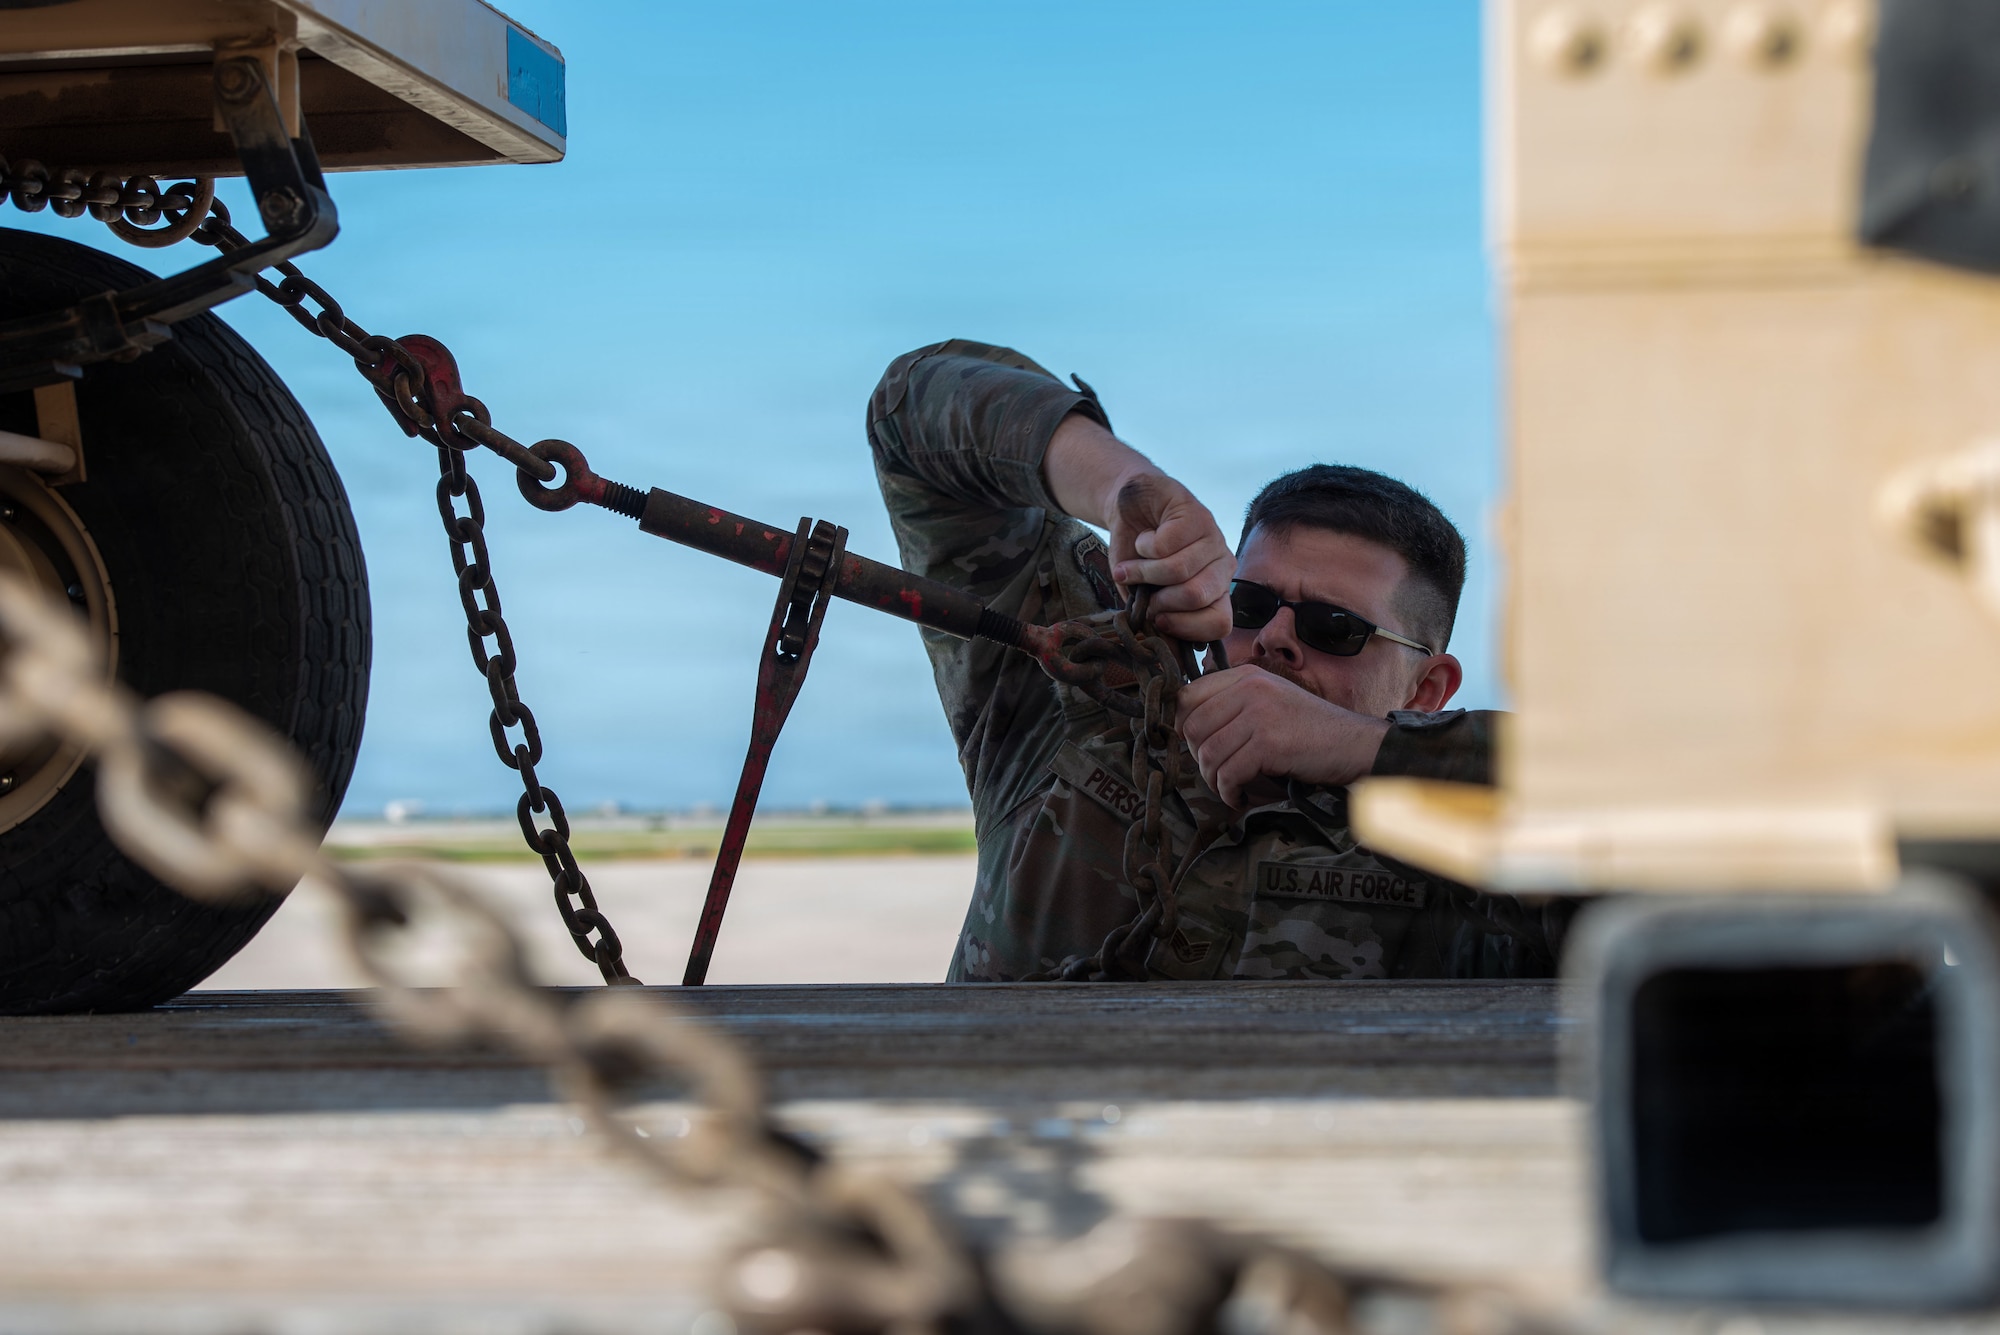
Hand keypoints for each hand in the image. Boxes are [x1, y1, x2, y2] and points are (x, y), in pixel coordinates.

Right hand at [1042, 413, 1231, 641]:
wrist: (1129, 510)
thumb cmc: (1137, 557)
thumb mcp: (1142, 593)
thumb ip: (1153, 615)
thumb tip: (1159, 644)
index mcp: (1216, 592)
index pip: (1220, 623)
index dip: (1185, 627)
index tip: (1157, 618)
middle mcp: (1222, 568)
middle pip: (1196, 596)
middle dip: (1158, 598)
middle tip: (1141, 589)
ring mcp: (1213, 540)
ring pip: (1178, 570)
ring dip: (1142, 571)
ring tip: (1133, 564)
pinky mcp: (1197, 515)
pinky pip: (1165, 544)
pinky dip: (1143, 545)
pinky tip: (1144, 538)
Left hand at [1177, 665, 1391, 807]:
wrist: (1354, 744)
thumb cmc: (1309, 730)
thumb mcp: (1269, 701)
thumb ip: (1232, 705)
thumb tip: (1185, 728)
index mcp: (1246, 676)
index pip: (1187, 696)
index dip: (1182, 726)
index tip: (1195, 747)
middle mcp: (1250, 688)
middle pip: (1192, 727)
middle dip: (1198, 759)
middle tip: (1216, 773)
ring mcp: (1260, 714)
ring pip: (1208, 754)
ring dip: (1214, 780)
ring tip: (1229, 787)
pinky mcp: (1269, 743)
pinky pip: (1229, 774)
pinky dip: (1229, 792)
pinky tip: (1239, 796)